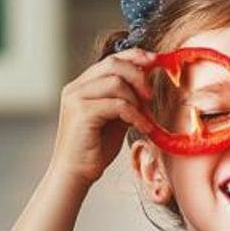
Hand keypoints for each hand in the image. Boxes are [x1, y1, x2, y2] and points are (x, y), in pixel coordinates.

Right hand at [50, 49, 159, 184]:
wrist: (75, 174)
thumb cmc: (94, 149)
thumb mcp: (115, 118)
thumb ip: (126, 98)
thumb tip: (148, 81)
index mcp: (81, 86)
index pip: (110, 59)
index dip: (134, 56)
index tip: (155, 61)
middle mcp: (75, 88)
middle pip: (113, 64)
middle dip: (138, 75)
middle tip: (150, 95)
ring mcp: (76, 99)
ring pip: (116, 82)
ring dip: (136, 99)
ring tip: (144, 116)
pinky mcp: (82, 113)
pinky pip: (117, 104)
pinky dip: (135, 115)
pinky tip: (142, 126)